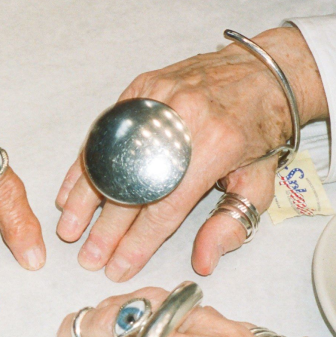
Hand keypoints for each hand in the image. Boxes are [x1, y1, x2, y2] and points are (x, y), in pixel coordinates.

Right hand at [56, 26, 327, 278]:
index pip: (166, 206)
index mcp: (216, 146)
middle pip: (132, 185)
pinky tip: (72, 190)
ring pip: (109, 156)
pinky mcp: (142, 88)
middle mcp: (182, 119)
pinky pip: (105, 131)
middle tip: (88, 257)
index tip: (118, 267)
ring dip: (85, 198)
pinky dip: (86, 164)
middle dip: (107, 229)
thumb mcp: (260, 182)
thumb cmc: (262, 129)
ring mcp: (158, 99)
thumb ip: (231, 223)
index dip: (138, 242)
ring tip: (69, 229)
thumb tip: (203, 262)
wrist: (265, 69)